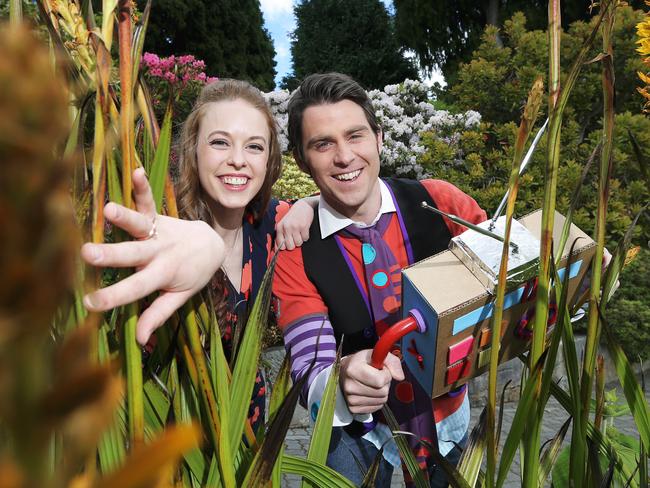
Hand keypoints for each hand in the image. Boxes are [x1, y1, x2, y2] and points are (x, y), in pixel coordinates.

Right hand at [81, 168, 224, 343]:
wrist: (212, 246)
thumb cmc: (192, 274)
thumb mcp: (179, 297)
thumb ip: (158, 314)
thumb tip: (139, 340)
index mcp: (162, 274)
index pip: (136, 289)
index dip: (113, 297)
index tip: (88, 303)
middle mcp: (159, 252)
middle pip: (133, 254)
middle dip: (111, 255)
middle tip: (87, 254)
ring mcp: (160, 232)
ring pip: (141, 225)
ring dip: (125, 217)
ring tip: (107, 210)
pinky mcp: (160, 216)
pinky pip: (150, 201)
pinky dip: (143, 187)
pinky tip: (135, 172)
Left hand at [275, 196, 316, 249]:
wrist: (303, 205)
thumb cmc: (293, 216)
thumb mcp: (283, 223)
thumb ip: (280, 235)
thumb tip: (277, 248)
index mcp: (279, 227)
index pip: (280, 245)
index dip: (285, 246)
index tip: (288, 243)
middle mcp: (286, 227)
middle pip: (290, 247)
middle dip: (293, 244)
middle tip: (295, 238)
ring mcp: (295, 227)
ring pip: (298, 243)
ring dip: (300, 240)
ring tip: (300, 233)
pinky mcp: (304, 226)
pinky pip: (305, 239)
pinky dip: (306, 236)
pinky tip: (304, 230)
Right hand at [339, 349, 403, 413]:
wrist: (345, 372)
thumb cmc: (363, 362)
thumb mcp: (376, 354)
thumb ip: (392, 362)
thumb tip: (400, 377)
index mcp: (353, 369)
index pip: (380, 380)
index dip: (386, 374)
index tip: (381, 369)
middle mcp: (350, 386)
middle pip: (382, 392)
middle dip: (385, 384)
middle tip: (377, 376)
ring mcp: (350, 399)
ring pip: (381, 400)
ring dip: (382, 392)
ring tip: (373, 383)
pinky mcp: (353, 408)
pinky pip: (376, 407)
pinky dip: (377, 400)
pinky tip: (370, 392)